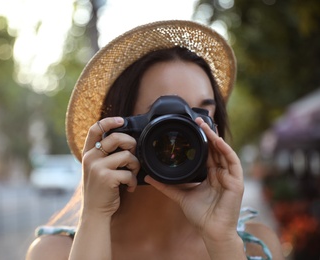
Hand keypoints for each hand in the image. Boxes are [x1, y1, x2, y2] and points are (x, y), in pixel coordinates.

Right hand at [81, 117, 139, 217]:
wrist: (94, 211)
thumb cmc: (100, 189)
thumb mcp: (96, 168)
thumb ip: (104, 154)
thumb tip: (125, 139)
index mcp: (88, 153)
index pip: (95, 129)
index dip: (109, 121)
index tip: (121, 120)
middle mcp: (90, 158)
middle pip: (116, 138)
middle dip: (131, 143)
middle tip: (133, 154)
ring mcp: (97, 167)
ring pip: (126, 155)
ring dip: (135, 165)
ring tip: (132, 174)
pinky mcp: (107, 178)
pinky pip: (129, 173)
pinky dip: (133, 181)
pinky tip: (129, 187)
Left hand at [145, 117, 243, 241]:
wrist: (211, 231)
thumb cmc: (200, 215)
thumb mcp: (180, 195)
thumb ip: (165, 185)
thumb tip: (148, 177)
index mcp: (211, 175)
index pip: (207, 153)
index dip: (201, 140)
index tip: (192, 127)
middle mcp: (221, 173)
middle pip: (215, 149)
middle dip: (208, 133)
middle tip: (198, 119)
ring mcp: (230, 176)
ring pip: (224, 151)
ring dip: (216, 137)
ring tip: (205, 125)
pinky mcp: (236, 182)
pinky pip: (232, 162)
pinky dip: (225, 150)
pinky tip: (217, 141)